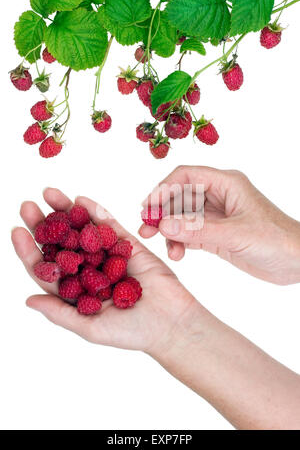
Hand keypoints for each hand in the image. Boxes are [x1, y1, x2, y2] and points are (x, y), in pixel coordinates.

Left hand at [11, 188, 196, 351]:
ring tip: (50, 193)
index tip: (17, 231)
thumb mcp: (90, 327)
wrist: (171, 323)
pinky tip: (81, 200)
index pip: (48, 268)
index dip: (30, 251)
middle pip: (61, 244)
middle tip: (27, 205)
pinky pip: (110, 225)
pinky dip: (96, 212)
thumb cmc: (132, 332)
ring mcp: (108, 255)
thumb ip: (60, 313)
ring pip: (83, 230)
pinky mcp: (128, 245)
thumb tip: (27, 300)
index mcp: (77, 291)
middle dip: (44, 224)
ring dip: (66, 211)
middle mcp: (90, 270)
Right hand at [139, 166, 299, 285]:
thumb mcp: (236, 234)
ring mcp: (216, 216)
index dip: (163, 189)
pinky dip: (180, 243)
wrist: (298, 261)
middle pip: (179, 197)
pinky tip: (178, 254)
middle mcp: (218, 196)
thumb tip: (163, 225)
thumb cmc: (277, 239)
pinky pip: (190, 234)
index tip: (148, 207)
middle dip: (162, 212)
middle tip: (146, 229)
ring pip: (182, 217)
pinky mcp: (216, 235)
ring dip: (169, 230)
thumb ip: (198, 230)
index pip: (185, 177)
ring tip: (163, 247)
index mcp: (226, 183)